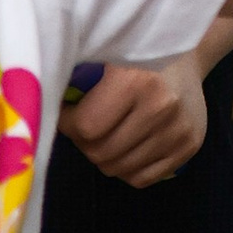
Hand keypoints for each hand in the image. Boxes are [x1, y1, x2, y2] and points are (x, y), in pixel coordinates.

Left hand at [61, 51, 208, 187]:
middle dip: (84, 143)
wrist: (186, 54)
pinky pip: (142, 178)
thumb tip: (42, 108)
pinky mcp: (190, 146)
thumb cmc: (136, 53)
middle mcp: (161, 108)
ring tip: (104, 135)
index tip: (67, 112)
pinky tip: (124, 148)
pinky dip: (125, 168)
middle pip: (101, 153)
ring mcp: (178, 131)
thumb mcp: (106, 54)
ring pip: (119, 169)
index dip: (68, 124)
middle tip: (83, 127)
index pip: (86, 127)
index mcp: (136, 81)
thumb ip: (78, 80)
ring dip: (104, 157)